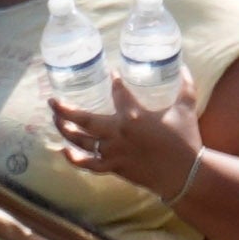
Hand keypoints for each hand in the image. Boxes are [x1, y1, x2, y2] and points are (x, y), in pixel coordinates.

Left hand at [42, 75, 203, 203]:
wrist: (183, 172)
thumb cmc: (185, 139)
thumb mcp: (186, 108)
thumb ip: (185, 86)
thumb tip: (185, 67)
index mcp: (134, 115)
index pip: (118, 92)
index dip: (114, 81)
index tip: (110, 73)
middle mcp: (117, 131)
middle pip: (83, 119)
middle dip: (64, 109)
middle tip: (52, 101)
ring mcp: (112, 151)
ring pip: (80, 140)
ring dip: (65, 129)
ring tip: (56, 120)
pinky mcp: (112, 166)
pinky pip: (86, 163)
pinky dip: (73, 157)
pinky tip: (63, 150)